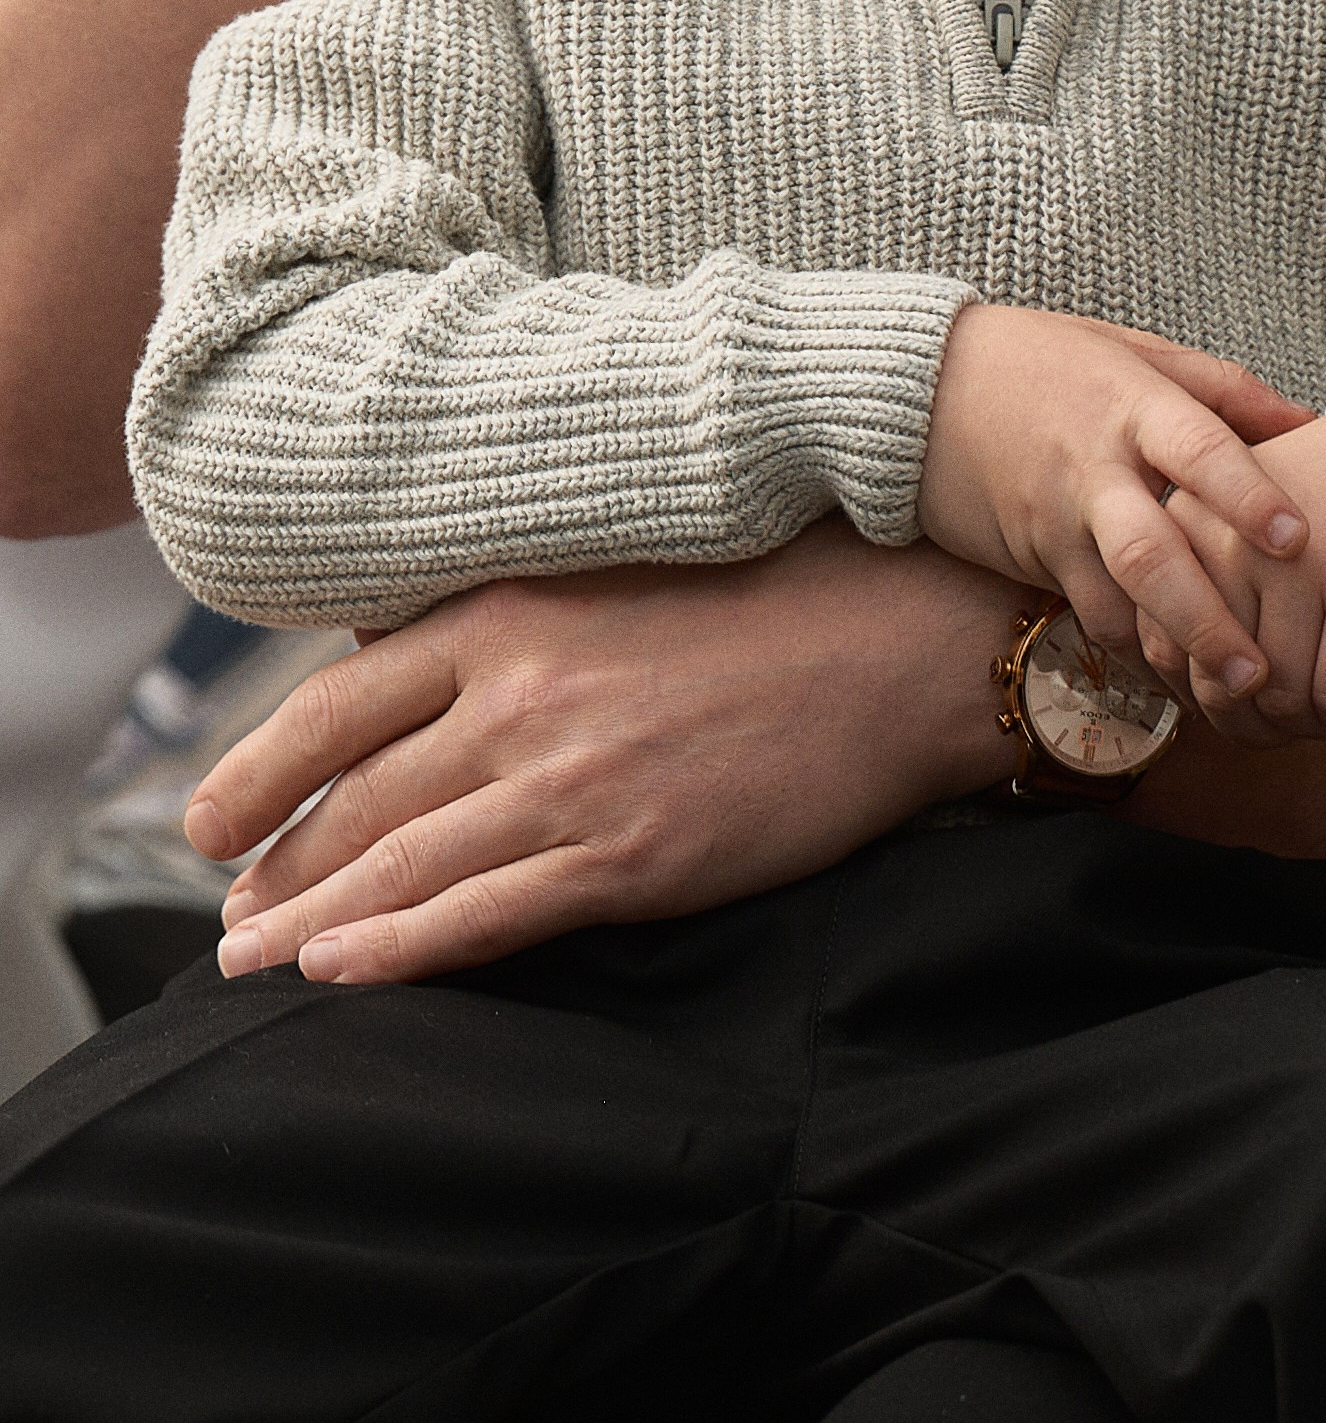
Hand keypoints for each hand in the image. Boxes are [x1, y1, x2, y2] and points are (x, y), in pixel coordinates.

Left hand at [188, 524, 1023, 987]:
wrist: (905, 638)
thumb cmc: (781, 588)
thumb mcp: (624, 563)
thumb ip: (519, 609)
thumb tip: (421, 649)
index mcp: (513, 608)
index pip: (341, 699)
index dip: (260, 767)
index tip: (210, 817)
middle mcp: (521, 694)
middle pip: (357, 795)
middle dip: (275, 863)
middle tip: (226, 912)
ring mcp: (573, 780)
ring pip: (401, 866)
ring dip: (310, 922)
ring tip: (250, 959)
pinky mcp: (631, 855)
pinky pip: (485, 915)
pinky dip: (399, 950)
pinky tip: (340, 972)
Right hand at [917, 304, 1315, 695]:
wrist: (923, 390)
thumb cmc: (1048, 361)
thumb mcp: (1134, 350)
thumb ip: (1224, 389)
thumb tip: (1310, 420)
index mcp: (1131, 405)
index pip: (1197, 449)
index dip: (1247, 495)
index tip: (1299, 539)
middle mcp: (1095, 469)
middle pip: (1152, 553)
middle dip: (1206, 619)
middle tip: (1258, 672)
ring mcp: (1058, 520)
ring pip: (1116, 603)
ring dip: (1169, 653)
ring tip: (1230, 697)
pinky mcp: (1032, 557)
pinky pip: (1086, 615)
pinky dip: (1132, 649)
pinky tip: (1177, 674)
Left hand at [1140, 397, 1325, 743]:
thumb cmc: (1322, 518)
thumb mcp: (1239, 537)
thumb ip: (1202, 606)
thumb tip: (1202, 708)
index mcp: (1187, 522)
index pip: (1164, 652)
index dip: (1204, 696)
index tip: (1240, 697)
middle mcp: (1232, 538)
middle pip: (1223, 687)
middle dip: (1257, 725)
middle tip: (1286, 719)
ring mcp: (1299, 562)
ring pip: (1284, 701)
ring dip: (1307, 725)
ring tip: (1323, 704)